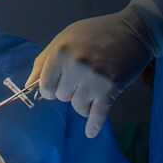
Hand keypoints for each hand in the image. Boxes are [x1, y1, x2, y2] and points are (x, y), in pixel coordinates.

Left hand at [28, 9, 155, 138]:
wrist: (134, 30)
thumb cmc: (96, 33)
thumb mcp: (65, 38)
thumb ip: (45, 62)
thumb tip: (28, 87)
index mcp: (60, 51)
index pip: (45, 86)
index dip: (51, 89)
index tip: (58, 87)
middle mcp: (75, 65)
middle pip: (62, 97)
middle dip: (70, 92)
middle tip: (83, 80)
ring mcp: (93, 77)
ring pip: (78, 107)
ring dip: (84, 103)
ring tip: (93, 89)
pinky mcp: (111, 88)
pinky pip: (97, 115)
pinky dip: (93, 126)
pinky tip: (90, 132)